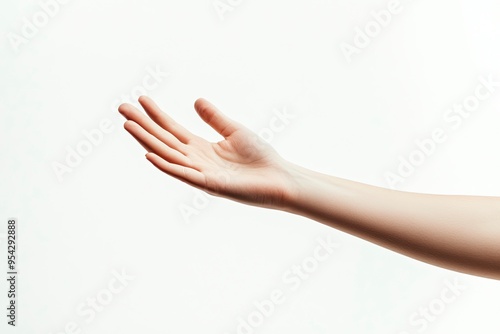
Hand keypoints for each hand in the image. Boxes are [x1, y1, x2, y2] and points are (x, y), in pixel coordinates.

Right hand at [118, 96, 295, 208]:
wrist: (279, 177)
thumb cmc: (260, 157)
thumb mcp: (234, 130)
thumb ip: (215, 118)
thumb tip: (196, 100)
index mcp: (201, 148)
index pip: (172, 129)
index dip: (156, 115)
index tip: (140, 99)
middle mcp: (196, 161)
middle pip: (163, 140)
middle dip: (143, 125)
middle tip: (121, 108)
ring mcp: (200, 173)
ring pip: (168, 155)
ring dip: (147, 141)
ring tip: (128, 124)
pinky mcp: (209, 185)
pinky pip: (183, 174)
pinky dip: (165, 165)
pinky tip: (149, 154)